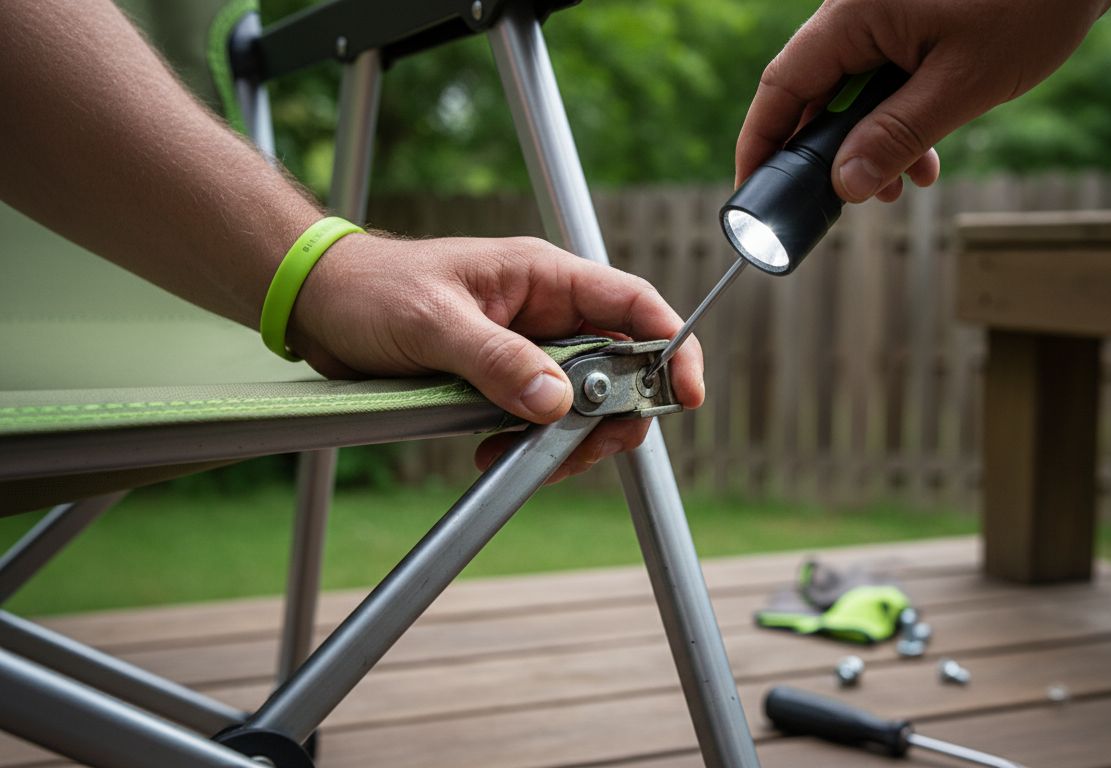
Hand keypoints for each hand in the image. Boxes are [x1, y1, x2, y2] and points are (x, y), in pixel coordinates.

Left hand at [288, 234, 704, 481]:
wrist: (320, 306)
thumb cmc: (373, 290)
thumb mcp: (435, 323)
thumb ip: (498, 360)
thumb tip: (558, 402)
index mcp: (544, 276)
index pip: (634, 305)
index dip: (672, 346)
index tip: (686, 394)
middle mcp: (547, 311)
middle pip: (621, 366)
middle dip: (613, 414)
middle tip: (584, 450)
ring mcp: (528, 347)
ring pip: (583, 401)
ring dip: (566, 438)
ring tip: (515, 455)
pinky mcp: (504, 379)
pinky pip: (541, 418)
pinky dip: (531, 444)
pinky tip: (493, 454)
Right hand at [736, 0, 1110, 202]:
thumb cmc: (1030, 6)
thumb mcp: (962, 84)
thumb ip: (897, 137)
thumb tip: (845, 188)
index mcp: (853, 15)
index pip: (782, 86)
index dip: (760, 144)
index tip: (750, 192)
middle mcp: (855, 11)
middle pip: (812, 92)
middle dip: (827, 154)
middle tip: (845, 204)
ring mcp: (880, 14)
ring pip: (848, 91)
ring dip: (867, 143)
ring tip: (900, 186)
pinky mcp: (907, 21)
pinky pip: (880, 78)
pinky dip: (894, 119)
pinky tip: (924, 156)